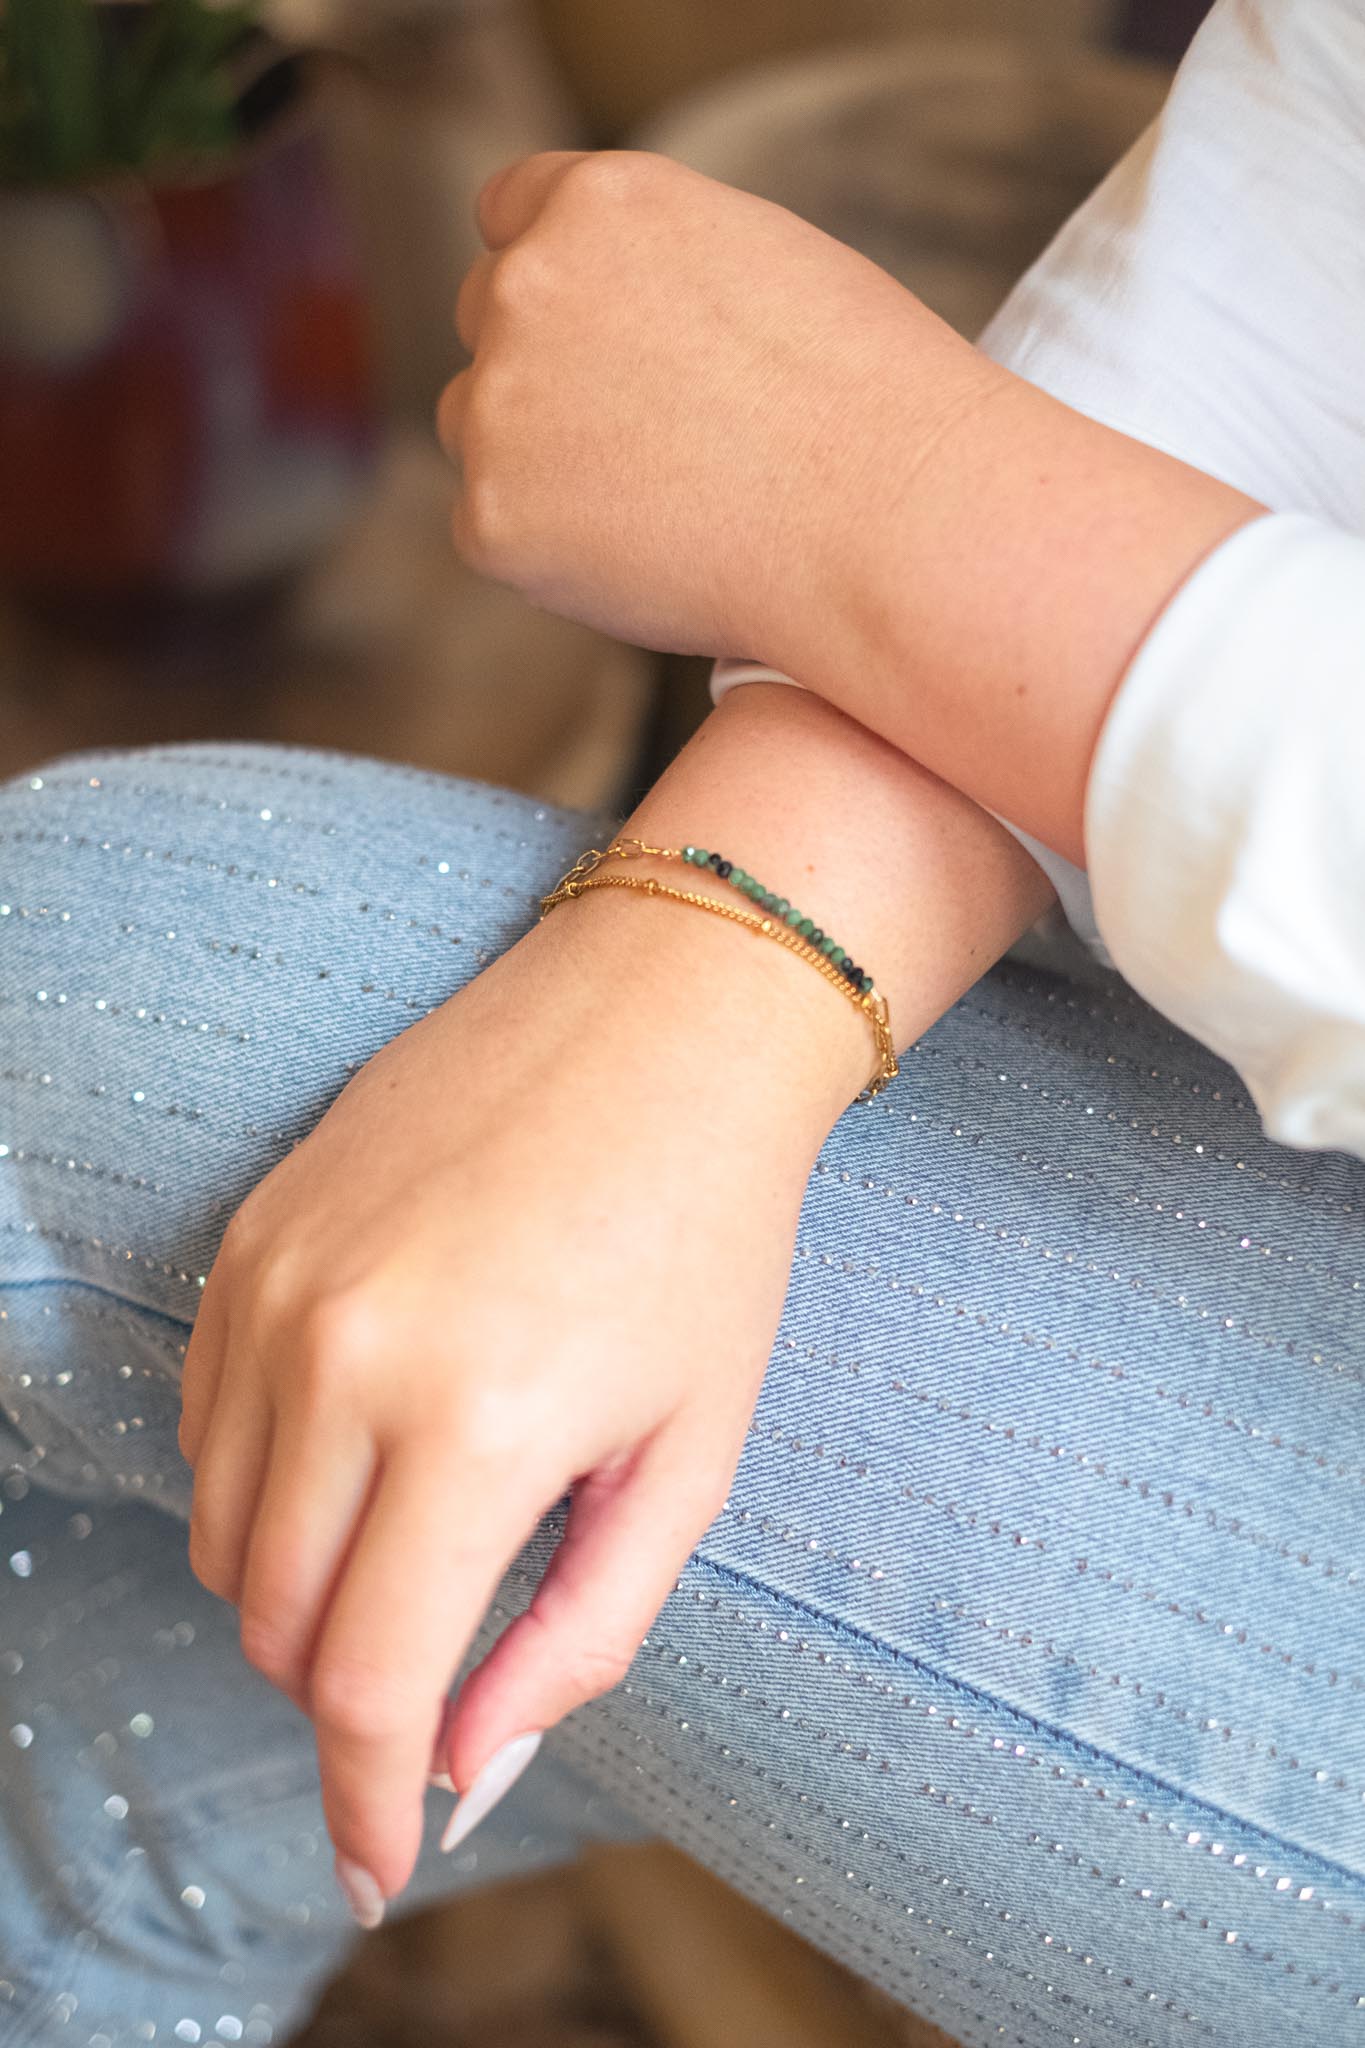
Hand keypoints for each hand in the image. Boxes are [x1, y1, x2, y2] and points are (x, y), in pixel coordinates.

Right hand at [179, 883, 862, 1919]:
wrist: (660, 1020)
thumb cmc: (706, 1238)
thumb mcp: (686, 1456)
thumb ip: (576, 1634)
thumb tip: (465, 1769)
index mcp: (475, 1423)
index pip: (363, 1681)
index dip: (362, 1801)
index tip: (376, 1862)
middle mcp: (344, 1355)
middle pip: (270, 1617)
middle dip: (338, 1692)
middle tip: (427, 1683)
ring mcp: (278, 1285)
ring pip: (220, 1528)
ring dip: (294, 1590)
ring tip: (409, 1550)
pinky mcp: (250, 1234)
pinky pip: (206, 1421)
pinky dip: (260, 1484)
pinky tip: (359, 1453)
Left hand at [436, 149, 985, 663]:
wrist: (888, 519)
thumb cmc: (865, 400)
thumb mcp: (756, 264)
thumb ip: (653, 270)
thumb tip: (606, 317)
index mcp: (601, 205)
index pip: (511, 210)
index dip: (551, 271)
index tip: (586, 329)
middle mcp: (530, 285)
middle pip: (488, 320)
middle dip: (546, 370)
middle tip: (644, 439)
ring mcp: (500, 403)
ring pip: (478, 428)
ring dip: (539, 460)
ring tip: (661, 500)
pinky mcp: (493, 516)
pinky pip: (495, 531)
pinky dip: (553, 552)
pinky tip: (649, 554)